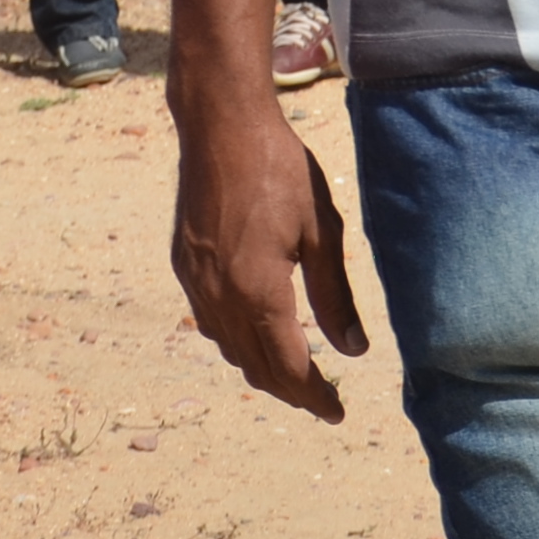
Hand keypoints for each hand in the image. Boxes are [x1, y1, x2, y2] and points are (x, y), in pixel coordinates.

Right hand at [172, 103, 367, 421]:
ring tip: (294, 370)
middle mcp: (220, 297)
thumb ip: (335, 296)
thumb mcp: (322, 232)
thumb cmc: (279, 171)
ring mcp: (195, 282)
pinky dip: (235, 339)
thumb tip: (354, 350)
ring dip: (261, 367)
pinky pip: (209, 321)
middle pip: (255, 368)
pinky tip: (255, 329)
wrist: (221, 126)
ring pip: (228, 348)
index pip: (288, 368)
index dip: (314, 396)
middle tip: (321, 400)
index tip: (337, 412)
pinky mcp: (184, 264)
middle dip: (290, 390)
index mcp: (259, 293)